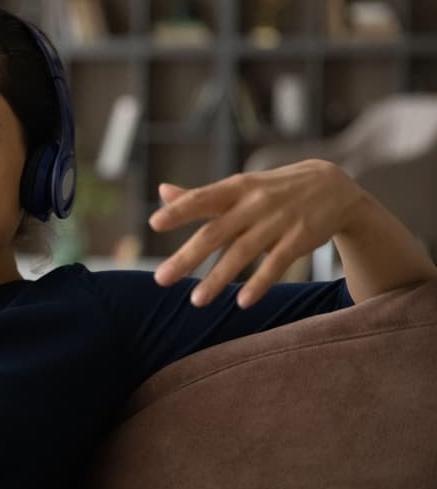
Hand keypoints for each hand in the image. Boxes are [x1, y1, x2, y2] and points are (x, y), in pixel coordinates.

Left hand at [148, 159, 362, 308]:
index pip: (202, 198)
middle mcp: (254, 203)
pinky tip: (242, 302)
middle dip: (187, 258)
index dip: (179, 210)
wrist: (333, 186)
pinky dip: (260, 283)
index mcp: (235, 188)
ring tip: (196, 301)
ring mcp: (277, 221)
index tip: (153, 223)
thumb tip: (162, 192)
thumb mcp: (240, 186)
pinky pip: (276, 264)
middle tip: (160, 279)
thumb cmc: (273, 190)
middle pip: (215, 233)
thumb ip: (201, 195)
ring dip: (218, 279)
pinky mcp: (299, 239)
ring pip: (242, 253)